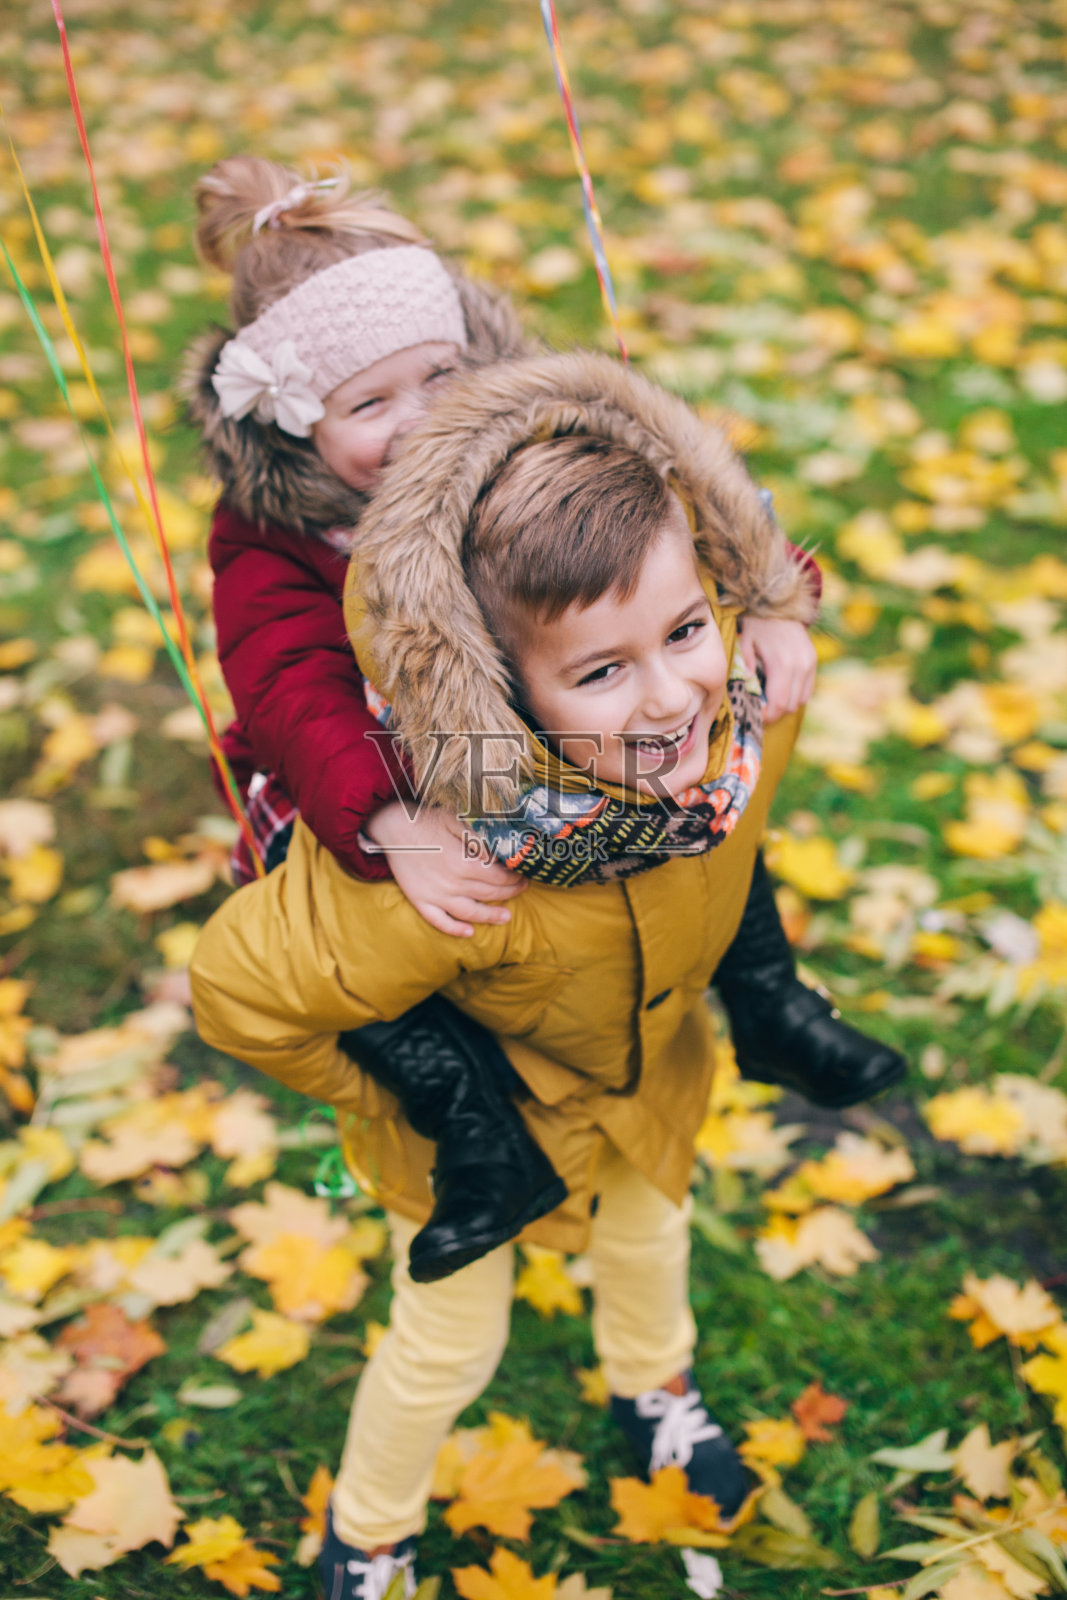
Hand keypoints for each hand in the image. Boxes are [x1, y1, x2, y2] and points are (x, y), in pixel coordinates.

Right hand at [365, 802, 526, 937]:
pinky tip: (469, 933)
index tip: (523, 875)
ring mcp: (434, 895)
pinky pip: (439, 921)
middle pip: (488, 894)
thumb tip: (498, 855)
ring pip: (469, 912)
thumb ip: (478, 839)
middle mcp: (451, 883)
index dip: (513, 877)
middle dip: (509, 893)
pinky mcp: (419, 900)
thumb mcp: (456, 821)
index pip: (497, 877)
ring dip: (490, 917)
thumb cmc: (426, 820)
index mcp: (463, 862)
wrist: (392, 827)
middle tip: (521, 890)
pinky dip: (454, 930)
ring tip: (506, 918)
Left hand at [737, 616, 816, 723]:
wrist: (780, 604)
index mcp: (782, 663)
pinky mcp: (814, 661)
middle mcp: (800, 666)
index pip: (780, 704)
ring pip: (802, 700)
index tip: (755, 717)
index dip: (768, 716)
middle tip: (759, 710)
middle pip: (791, 706)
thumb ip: (746, 663)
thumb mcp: (745, 640)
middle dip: (775, 712)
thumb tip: (748, 684)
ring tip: (770, 699)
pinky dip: (796, 694)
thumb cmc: (757, 623)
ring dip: (787, 704)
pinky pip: (808, 689)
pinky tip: (781, 688)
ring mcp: (810, 663)